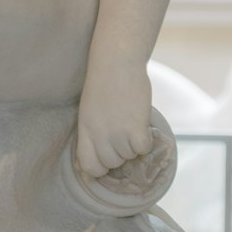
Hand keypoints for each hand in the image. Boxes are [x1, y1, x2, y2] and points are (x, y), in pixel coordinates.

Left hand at [75, 62, 153, 178]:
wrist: (116, 62)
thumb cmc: (103, 83)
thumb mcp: (89, 111)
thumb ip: (91, 135)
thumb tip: (91, 164)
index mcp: (85, 131)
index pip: (89, 167)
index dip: (100, 169)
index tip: (107, 162)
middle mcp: (100, 136)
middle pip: (112, 163)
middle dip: (120, 154)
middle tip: (123, 134)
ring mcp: (118, 133)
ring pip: (130, 156)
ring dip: (133, 144)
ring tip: (132, 122)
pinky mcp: (136, 128)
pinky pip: (143, 149)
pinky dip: (146, 140)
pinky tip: (142, 126)